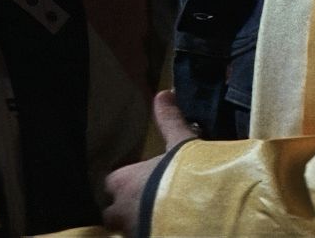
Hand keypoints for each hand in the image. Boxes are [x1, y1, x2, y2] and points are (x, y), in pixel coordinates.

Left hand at [102, 90, 198, 232]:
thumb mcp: (181, 143)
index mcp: (123, 181)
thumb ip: (169, 120)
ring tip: (162, 223)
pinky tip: (170, 232)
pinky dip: (153, 235)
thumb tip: (164, 92)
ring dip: (139, 227)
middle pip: (113, 214)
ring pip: (127, 231)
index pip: (112, 184)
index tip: (142, 187)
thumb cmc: (185, 173)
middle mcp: (120, 209)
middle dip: (127, 213)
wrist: (203, 209)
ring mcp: (131, 231)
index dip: (125, 186)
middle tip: (150, 210)